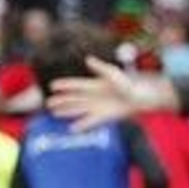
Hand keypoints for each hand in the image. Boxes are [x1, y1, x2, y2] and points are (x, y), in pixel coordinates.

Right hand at [47, 57, 178, 129]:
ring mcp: (98, 107)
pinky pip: (89, 122)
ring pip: (78, 110)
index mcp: (94, 84)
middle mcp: (94, 96)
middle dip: (61, 101)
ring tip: (54, 113)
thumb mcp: (113, 74)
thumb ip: (100, 68)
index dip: (64, 85)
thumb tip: (88, 59)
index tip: (52, 86)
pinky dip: (80, 125)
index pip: (76, 85)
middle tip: (48, 103)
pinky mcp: (104, 117)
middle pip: (74, 99)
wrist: (141, 98)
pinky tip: (71, 128)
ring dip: (66, 111)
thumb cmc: (128, 84)